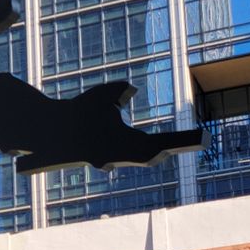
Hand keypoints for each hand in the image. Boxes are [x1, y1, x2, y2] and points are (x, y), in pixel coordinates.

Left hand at [15, 82, 205, 174]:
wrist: (50, 122)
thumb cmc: (78, 110)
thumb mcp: (105, 94)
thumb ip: (120, 90)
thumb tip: (131, 89)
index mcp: (127, 141)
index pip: (157, 142)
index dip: (177, 141)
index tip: (199, 138)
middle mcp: (119, 152)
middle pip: (149, 154)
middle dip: (168, 150)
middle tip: (190, 144)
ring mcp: (105, 157)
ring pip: (135, 160)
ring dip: (149, 157)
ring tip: (165, 151)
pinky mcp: (91, 158)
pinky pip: (110, 160)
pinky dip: (121, 157)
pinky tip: (135, 153)